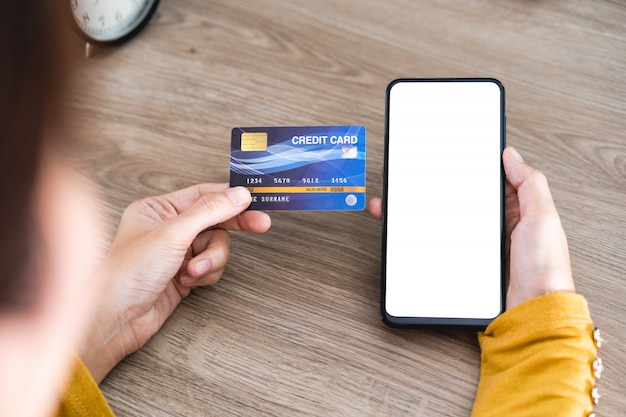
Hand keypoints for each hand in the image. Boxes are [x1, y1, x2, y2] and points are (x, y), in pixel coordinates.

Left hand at [80, 184, 270, 382]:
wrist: (117, 318)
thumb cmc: (129, 272)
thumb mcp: (173, 234)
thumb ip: (209, 211)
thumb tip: (237, 194)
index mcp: (158, 209)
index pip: (203, 194)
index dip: (230, 197)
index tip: (255, 200)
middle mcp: (168, 228)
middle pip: (214, 220)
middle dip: (234, 226)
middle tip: (261, 225)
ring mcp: (177, 252)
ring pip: (216, 246)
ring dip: (211, 259)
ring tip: (193, 270)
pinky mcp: (184, 274)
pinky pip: (211, 266)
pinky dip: (205, 274)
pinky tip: (188, 281)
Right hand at [367, 146, 574, 310]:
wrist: (531, 311)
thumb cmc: (545, 268)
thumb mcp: (543, 217)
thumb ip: (530, 183)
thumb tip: (511, 155)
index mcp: (516, 210)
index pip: (486, 181)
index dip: (465, 167)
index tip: (444, 155)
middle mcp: (495, 225)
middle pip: (457, 200)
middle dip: (432, 188)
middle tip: (408, 176)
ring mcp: (478, 244)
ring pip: (443, 220)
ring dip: (419, 212)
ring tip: (395, 201)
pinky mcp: (465, 261)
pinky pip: (440, 243)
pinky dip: (422, 236)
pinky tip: (406, 230)